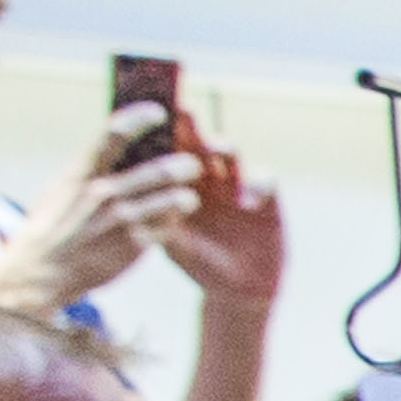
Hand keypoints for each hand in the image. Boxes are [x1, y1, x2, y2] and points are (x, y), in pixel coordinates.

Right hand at [0, 118, 201, 322]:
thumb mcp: (64, 187)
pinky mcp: (133, 247)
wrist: (42, 272)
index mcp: (82, 172)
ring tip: (189, 197)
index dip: (141, 118)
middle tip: (192, 165)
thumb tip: (119, 140)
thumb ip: (92, 167)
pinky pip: (166, 229)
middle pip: (157, 171)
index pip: (114, 132)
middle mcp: (103, 194)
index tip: (159, 112)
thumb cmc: (54, 223)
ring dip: (186, 197)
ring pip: (170, 201)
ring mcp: (120, 222)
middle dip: (182, 166)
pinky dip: (173, 223)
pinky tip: (172, 223)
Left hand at [156, 124, 283, 312]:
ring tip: (215, 150)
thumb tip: (133, 206)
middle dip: (191, 126)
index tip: (147, 120)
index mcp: (183, 183)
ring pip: (232, 152)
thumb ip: (160, 222)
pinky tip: (249, 201)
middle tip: (182, 111)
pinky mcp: (267, 199)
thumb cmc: (200, 264)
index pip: (172, 149)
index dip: (163, 132)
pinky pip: (266, 179)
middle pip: (199, 140)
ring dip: (223, 146)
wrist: (238, 289)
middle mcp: (210, 176)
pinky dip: (258, 185)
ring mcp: (238, 184)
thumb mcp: (175, 244)